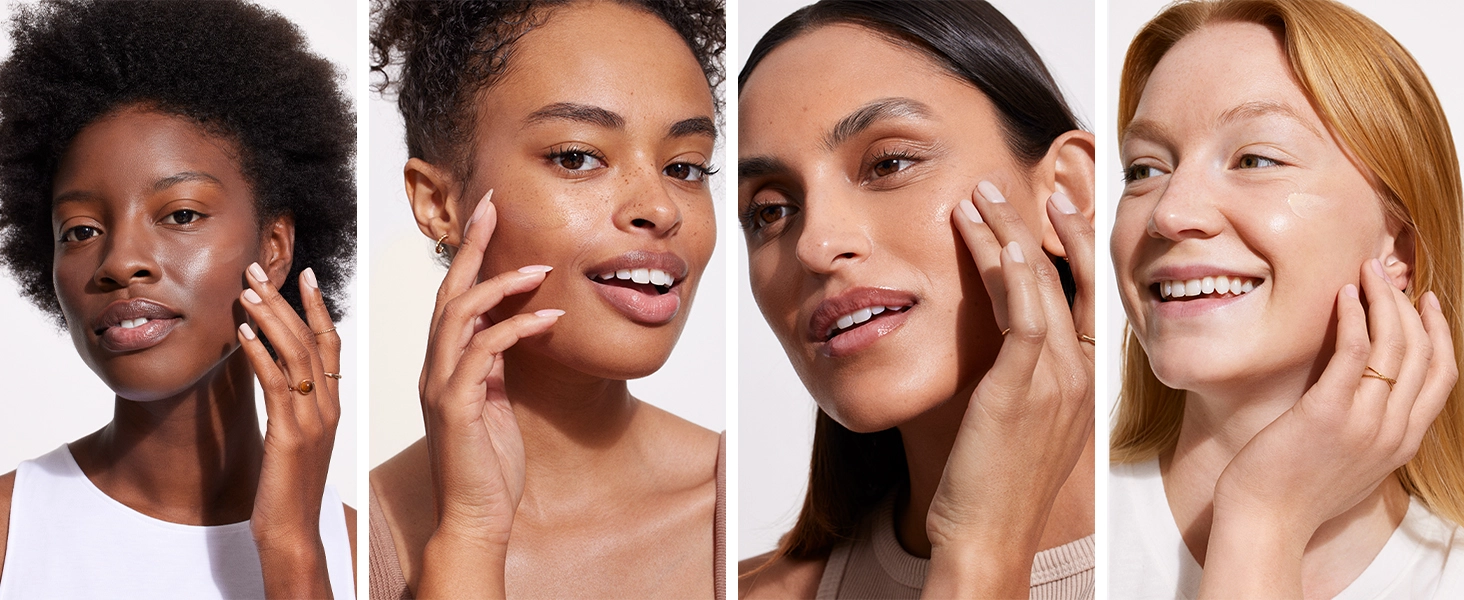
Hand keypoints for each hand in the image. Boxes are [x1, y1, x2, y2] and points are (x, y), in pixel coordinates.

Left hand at [237, 262, 340, 598]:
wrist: (292, 532)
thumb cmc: (288, 489)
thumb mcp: (295, 439)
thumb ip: (291, 406)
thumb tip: (274, 373)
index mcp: (332, 405)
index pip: (330, 344)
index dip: (318, 307)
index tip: (304, 274)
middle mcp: (328, 407)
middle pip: (311, 340)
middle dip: (284, 301)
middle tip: (258, 270)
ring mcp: (313, 420)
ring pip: (295, 355)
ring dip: (269, 319)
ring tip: (245, 291)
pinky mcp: (291, 435)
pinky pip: (277, 385)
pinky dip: (260, 356)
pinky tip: (241, 335)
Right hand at [416, 190, 561, 598]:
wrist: (476, 516)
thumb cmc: (489, 464)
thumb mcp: (496, 403)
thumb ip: (494, 367)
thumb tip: (510, 331)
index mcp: (444, 365)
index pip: (453, 297)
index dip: (469, 255)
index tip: (489, 216)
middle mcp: (435, 368)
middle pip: (449, 292)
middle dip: (473, 247)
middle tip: (496, 208)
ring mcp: (441, 384)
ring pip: (461, 314)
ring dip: (502, 285)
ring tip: (542, 268)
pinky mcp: (456, 405)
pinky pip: (486, 351)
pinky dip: (518, 328)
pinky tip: (550, 319)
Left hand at [925, 182, 1094, 597]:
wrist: (989, 537)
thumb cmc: (995, 488)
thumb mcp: (1021, 426)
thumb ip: (1024, 383)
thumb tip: (1006, 353)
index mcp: (1086, 383)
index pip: (1094, 297)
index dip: (1083, 247)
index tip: (1066, 205)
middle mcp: (1082, 374)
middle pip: (1080, 278)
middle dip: (1060, 221)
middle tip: (1040, 177)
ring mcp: (1058, 378)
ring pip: (1045, 282)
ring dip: (1014, 229)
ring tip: (984, 192)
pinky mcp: (1024, 383)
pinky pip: (1024, 309)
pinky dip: (1010, 265)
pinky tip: (991, 233)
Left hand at [1198, 260, 1454, 597]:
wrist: (1267, 522)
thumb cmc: (1296, 491)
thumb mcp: (1350, 463)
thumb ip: (1368, 431)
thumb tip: (1366, 398)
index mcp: (1403, 442)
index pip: (1442, 376)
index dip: (1439, 333)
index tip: (1426, 302)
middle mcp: (1393, 431)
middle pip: (1424, 354)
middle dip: (1412, 306)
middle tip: (1391, 273)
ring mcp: (1365, 422)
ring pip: (1395, 347)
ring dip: (1384, 300)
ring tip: (1367, 271)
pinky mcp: (1328, 413)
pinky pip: (1354, 353)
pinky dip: (1355, 318)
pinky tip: (1345, 294)